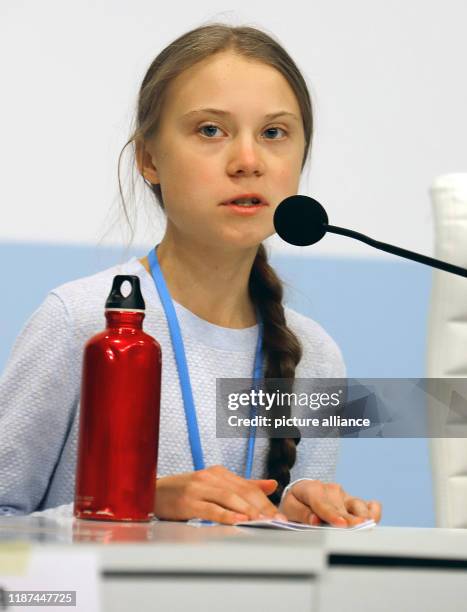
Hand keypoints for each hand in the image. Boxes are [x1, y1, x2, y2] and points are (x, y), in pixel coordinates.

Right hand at [154, 465, 287, 524]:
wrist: (153, 493)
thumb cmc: (185, 492)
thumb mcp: (215, 485)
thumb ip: (244, 485)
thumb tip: (272, 484)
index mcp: (219, 473)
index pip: (249, 487)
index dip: (266, 502)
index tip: (280, 516)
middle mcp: (211, 477)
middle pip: (242, 492)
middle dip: (262, 508)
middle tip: (277, 521)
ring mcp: (199, 488)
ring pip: (229, 498)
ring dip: (248, 511)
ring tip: (263, 522)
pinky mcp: (188, 501)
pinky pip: (211, 508)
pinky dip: (226, 515)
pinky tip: (238, 521)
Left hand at [279, 480, 381, 526]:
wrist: (302, 494)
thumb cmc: (296, 503)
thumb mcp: (290, 507)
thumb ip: (301, 513)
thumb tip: (315, 521)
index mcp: (312, 489)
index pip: (322, 504)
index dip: (332, 515)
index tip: (341, 524)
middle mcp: (331, 490)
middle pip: (342, 509)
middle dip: (348, 521)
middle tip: (355, 534)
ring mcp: (344, 495)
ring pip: (358, 506)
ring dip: (363, 517)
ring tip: (369, 528)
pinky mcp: (353, 501)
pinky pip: (368, 505)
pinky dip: (373, 511)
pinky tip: (375, 518)